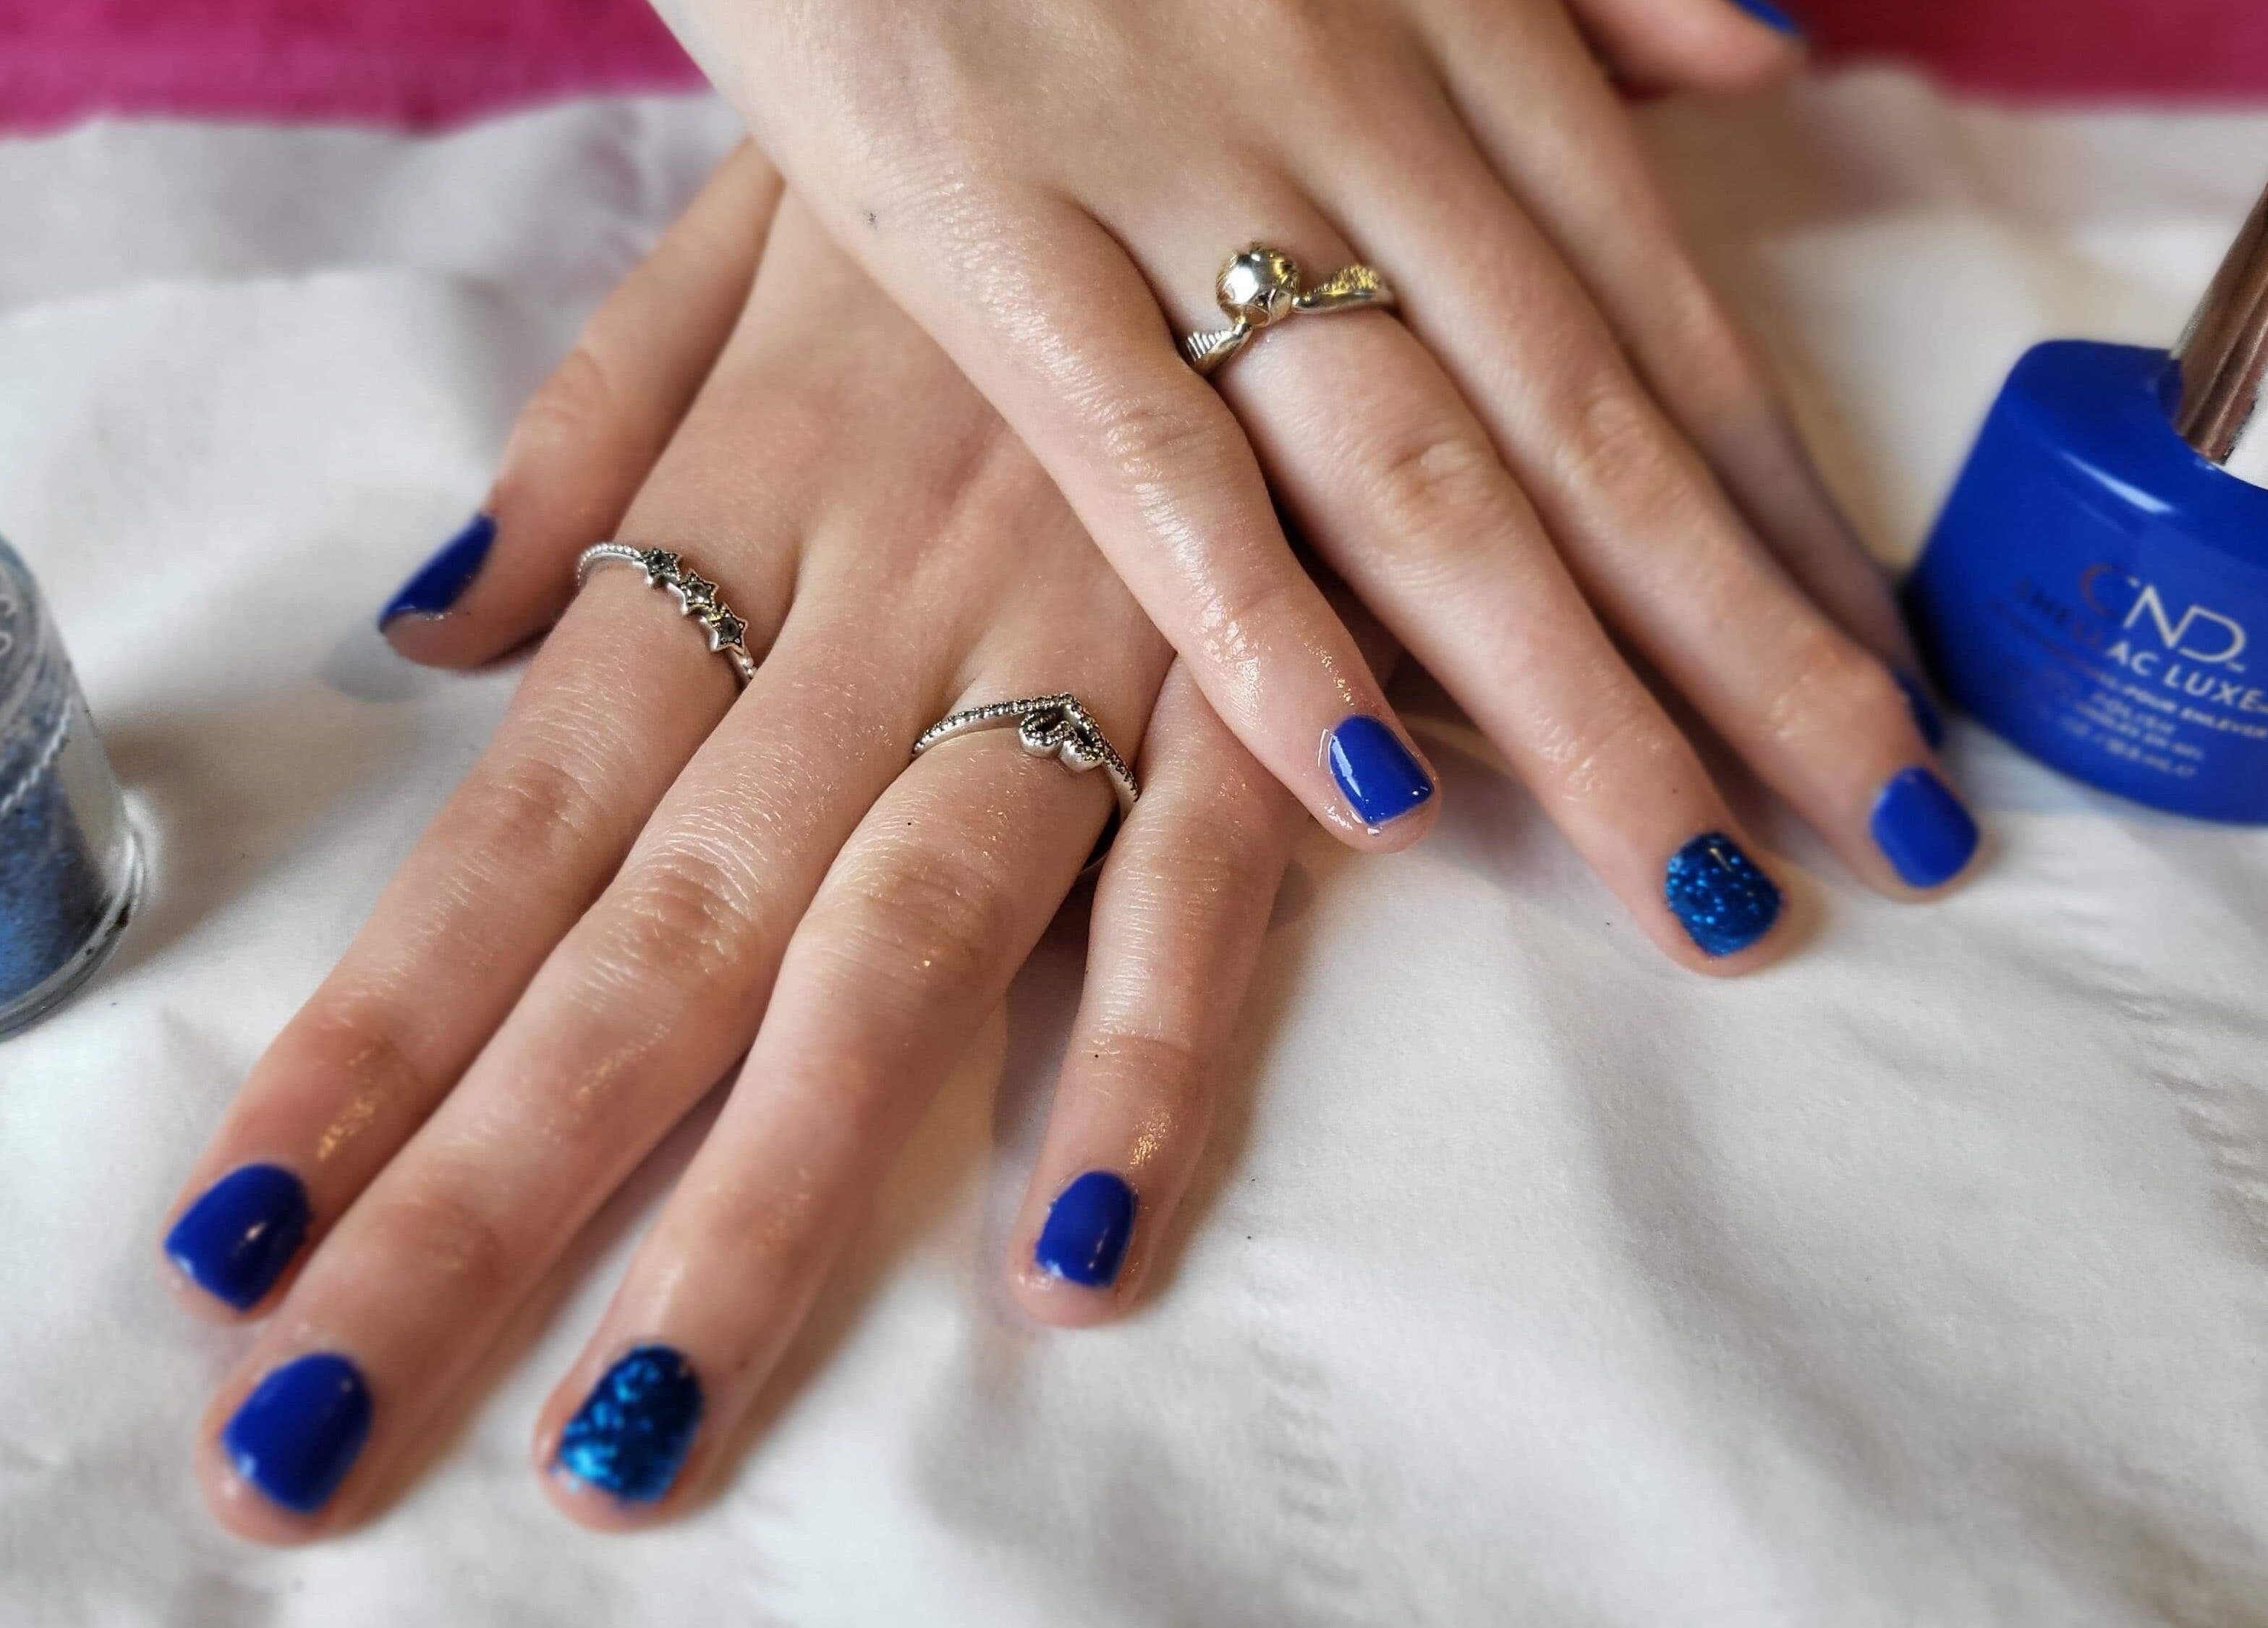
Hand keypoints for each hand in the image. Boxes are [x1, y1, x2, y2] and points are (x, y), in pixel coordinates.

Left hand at [164, 150, 1338, 1538]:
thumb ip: (593, 435)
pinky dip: (1143, 1059)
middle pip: (653, 946)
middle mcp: (873, 612)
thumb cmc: (985, 184)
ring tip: (640, 1424)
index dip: (370, 1040)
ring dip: (762, 1197)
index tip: (240, 1243)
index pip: (514, 828)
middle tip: (329, 1434)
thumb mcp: (750, 244)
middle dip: (482, 1200)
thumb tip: (424, 626)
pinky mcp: (1264, 680)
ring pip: (890, 949)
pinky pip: (1199, 887)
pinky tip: (1068, 1251)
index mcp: (738, 518)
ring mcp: (1075, 650)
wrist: (1248, 58)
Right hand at [644, 0, 1978, 965]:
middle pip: (1598, 443)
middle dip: (1755, 660)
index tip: (1889, 693)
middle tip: (1888, 839)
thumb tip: (1767, 57)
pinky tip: (1370, 785)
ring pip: (1425, 480)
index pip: (1674, 336)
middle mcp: (1367, 125)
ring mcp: (1182, 181)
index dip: (1796, 530)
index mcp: (1464, 46)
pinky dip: (1260, 619)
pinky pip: (1145, 454)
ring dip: (1578, 698)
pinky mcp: (987, 227)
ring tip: (1696, 882)